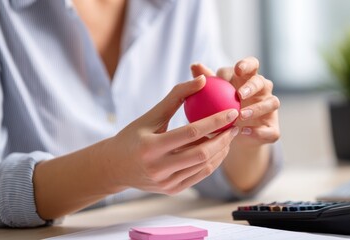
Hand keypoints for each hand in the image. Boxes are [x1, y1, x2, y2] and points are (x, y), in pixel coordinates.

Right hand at [95, 75, 239, 194]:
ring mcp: (166, 182)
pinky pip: (199, 176)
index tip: (231, 111)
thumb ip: (176, 96)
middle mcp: (158, 168)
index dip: (214, 122)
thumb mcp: (151, 115)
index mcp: (151, 147)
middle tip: (234, 125)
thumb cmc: (133, 136)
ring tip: (229, 135)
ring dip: (221, 150)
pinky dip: (213, 162)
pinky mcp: (172, 191)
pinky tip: (220, 149)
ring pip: (203, 166)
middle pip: (201, 153)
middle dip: (223, 138)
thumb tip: (203, 80)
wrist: (114, 168)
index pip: (191, 133)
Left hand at [191, 57, 279, 191]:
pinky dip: (258, 131)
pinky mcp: (273, 128)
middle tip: (239, 94)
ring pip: (272, 103)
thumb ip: (208, 80)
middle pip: (262, 82)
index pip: (252, 65)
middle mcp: (263, 90)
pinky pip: (269, 129)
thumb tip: (195, 65)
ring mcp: (270, 108)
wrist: (232, 137)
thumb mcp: (213, 95)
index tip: (237, 70)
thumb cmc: (221, 109)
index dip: (247, 65)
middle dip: (252, 86)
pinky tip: (244, 132)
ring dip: (257, 108)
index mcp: (249, 78)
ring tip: (241, 115)